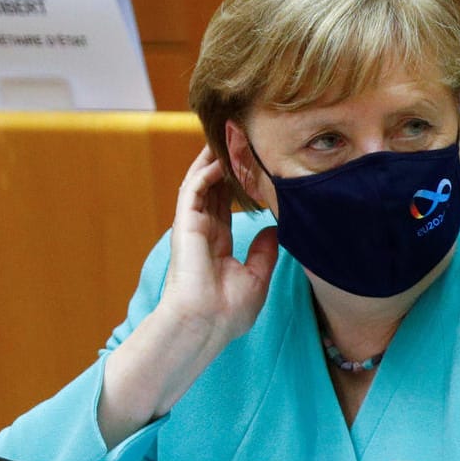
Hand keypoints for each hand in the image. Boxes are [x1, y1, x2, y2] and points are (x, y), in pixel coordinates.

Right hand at [160, 146, 278, 343]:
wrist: (206, 324)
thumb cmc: (228, 311)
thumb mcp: (256, 278)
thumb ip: (264, 252)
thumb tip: (275, 230)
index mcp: (217, 244)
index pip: (226, 205)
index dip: (237, 183)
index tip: (250, 164)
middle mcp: (203, 232)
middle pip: (213, 188)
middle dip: (224, 163)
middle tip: (238, 138)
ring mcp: (192, 226)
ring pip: (201, 183)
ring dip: (211, 159)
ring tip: (226, 136)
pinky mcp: (184, 224)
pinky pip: (194, 189)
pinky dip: (205, 170)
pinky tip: (220, 156)